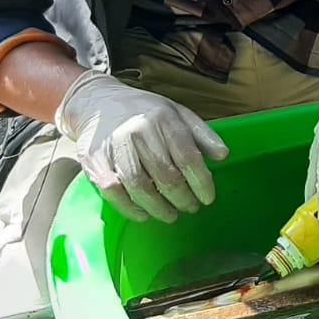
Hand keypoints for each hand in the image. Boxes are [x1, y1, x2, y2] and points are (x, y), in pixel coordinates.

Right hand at [54, 71, 227, 223]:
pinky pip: (113, 190)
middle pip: (165, 175)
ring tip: (170, 215)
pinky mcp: (94, 160)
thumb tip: (223, 155)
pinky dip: (129, 208)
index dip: (201, 182)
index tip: (208, 198)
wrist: (98, 102)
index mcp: (164, 118)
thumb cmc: (144, 112)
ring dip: (158, 208)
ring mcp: (115, 145)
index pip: (188, 157)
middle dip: (182, 198)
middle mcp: (139, 131)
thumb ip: (202, 134)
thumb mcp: (177, 113)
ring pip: (139, 186)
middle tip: (190, 208)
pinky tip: (143, 215)